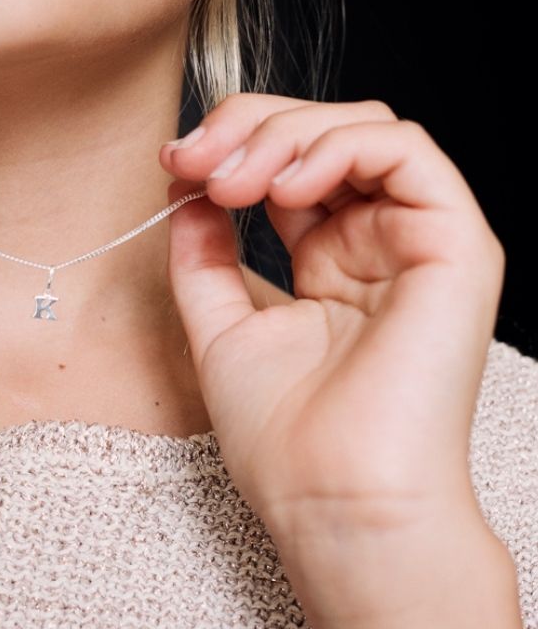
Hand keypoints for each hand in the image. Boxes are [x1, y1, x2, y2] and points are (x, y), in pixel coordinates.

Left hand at [159, 94, 503, 545]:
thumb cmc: (284, 437)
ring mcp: (418, 241)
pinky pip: (407, 151)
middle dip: (248, 126)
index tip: (173, 163)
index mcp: (332, 260)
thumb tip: (184, 189)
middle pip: (324, 132)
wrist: (331, 501)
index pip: (291, 162)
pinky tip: (285, 188)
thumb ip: (204, 255)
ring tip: (233, 182)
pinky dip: (337, 148)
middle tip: (193, 158)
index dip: (231, 144)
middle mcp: (378, 243)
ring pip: (363, 127)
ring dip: (285, 135)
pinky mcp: (455, 245)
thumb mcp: (219, 325)